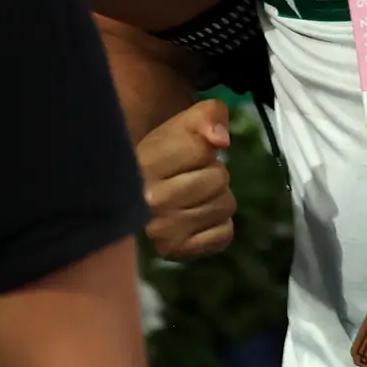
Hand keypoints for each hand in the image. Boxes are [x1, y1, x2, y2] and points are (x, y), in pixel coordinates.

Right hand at [139, 101, 238, 258]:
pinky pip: (225, 234)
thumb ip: (209, 114)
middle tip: (190, 178)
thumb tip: (221, 140)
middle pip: (219, 179)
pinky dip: (219, 226)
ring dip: (217, 199)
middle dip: (213, 174)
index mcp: (146, 162)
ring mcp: (162, 230)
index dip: (204, 149)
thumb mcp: (184, 123)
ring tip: (192, 198)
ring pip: (225, 206)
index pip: (202, 149)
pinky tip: (197, 220)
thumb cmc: (164, 154)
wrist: (140, 193)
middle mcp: (150, 200)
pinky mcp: (176, 252)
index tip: (186, 155)